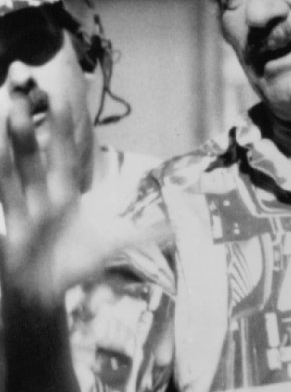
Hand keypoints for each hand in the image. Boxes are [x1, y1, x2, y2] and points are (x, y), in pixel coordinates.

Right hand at [0, 99, 139, 309]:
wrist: (47, 293)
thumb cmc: (75, 263)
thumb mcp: (108, 247)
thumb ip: (137, 235)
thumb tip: (172, 228)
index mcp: (66, 198)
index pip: (64, 158)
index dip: (62, 132)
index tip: (59, 99)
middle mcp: (42, 201)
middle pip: (33, 162)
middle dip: (26, 134)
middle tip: (19, 100)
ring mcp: (24, 216)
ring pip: (11, 179)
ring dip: (4, 154)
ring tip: (1, 119)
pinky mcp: (11, 236)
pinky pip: (3, 210)